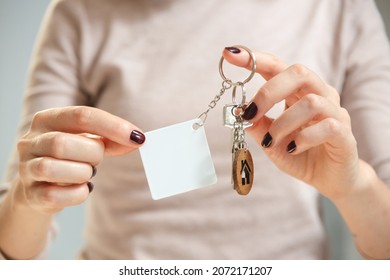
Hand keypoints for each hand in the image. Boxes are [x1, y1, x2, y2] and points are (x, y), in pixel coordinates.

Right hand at [16, 106, 144, 214]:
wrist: (39, 188)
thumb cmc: (70, 158)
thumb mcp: (88, 141)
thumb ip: (111, 139)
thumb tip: (137, 139)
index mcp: (47, 119)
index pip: (81, 115)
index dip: (112, 126)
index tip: (138, 137)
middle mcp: (30, 141)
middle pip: (63, 143)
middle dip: (92, 154)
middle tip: (97, 161)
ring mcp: (26, 169)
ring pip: (53, 168)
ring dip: (82, 173)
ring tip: (87, 173)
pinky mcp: (30, 195)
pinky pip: (54, 195)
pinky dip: (77, 194)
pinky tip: (82, 189)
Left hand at [223, 48, 361, 199]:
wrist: (328, 178)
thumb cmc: (298, 153)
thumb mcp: (270, 140)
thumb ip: (257, 125)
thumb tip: (238, 111)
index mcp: (298, 92)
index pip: (277, 66)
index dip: (254, 59)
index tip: (230, 54)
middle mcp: (319, 95)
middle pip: (298, 72)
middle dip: (268, 92)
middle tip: (250, 113)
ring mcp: (335, 112)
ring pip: (310, 102)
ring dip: (283, 124)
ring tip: (271, 142)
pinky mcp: (344, 133)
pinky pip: (327, 126)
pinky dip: (303, 139)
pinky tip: (293, 149)